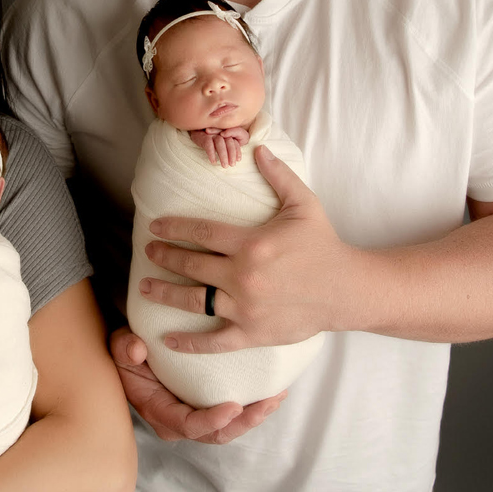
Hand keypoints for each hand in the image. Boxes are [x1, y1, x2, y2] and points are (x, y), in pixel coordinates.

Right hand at [109, 327, 284, 443]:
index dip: (213, 419)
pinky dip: (251, 405)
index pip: (190, 425)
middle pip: (217, 433)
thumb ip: (125, 348)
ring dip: (254, 415)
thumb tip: (138, 349)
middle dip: (245, 421)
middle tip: (268, 402)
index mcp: (160, 412)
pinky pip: (231, 414)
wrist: (131, 353)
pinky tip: (269, 391)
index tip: (234, 406)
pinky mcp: (204, 406)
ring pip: (229, 427)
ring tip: (276, 397)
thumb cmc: (127, 351)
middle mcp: (179, 421)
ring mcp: (194, 415)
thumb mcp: (119, 346)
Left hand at [144, 145, 353, 351]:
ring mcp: (246, 307)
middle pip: (192, 264)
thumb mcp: (303, 204)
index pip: (201, 233)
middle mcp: (243, 276)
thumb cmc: (323, 244)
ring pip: (195, 301)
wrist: (348, 290)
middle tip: (147, 252)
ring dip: (166, 293)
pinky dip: (190, 344)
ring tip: (145, 286)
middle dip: (165, 257)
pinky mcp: (253, 333)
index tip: (154, 227)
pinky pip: (215, 341)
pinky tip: (168, 340)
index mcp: (251, 243)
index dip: (174, 228)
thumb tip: (258, 148)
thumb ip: (278, 175)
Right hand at [189, 126, 249, 166]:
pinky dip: (212, 154)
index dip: (237, 151)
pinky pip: (209, 145)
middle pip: (229, 142)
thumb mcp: (220, 143)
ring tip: (224, 165)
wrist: (195, 133)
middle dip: (232, 154)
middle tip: (231, 165)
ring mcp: (212, 134)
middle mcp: (220, 132)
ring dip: (223, 155)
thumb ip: (228, 147)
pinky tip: (213, 162)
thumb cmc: (210, 140)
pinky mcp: (204, 137)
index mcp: (227, 133)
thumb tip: (236, 159)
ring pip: (220, 143)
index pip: (235, 141)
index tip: (238, 160)